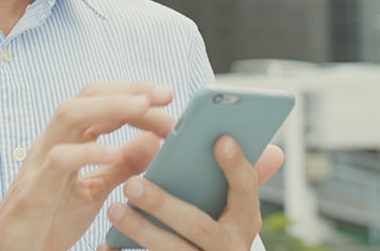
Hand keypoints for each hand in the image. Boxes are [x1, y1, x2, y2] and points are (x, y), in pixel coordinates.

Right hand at [0, 82, 175, 250]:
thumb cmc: (50, 218)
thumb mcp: (96, 190)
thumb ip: (123, 165)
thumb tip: (154, 139)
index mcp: (68, 138)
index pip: (100, 100)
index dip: (133, 92)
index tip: (167, 94)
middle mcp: (52, 140)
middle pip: (86, 97)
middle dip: (127, 90)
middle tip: (163, 94)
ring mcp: (40, 160)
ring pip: (69, 115)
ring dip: (110, 107)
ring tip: (143, 108)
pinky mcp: (35, 188)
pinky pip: (59, 159)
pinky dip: (90, 151)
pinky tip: (117, 153)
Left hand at [99, 136, 284, 249]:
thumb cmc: (217, 231)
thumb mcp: (234, 210)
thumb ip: (243, 179)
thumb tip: (275, 150)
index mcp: (245, 220)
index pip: (246, 190)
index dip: (236, 166)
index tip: (220, 139)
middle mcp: (230, 247)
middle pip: (197, 225)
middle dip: (164, 204)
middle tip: (132, 183)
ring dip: (140, 230)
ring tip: (115, 208)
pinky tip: (104, 247)